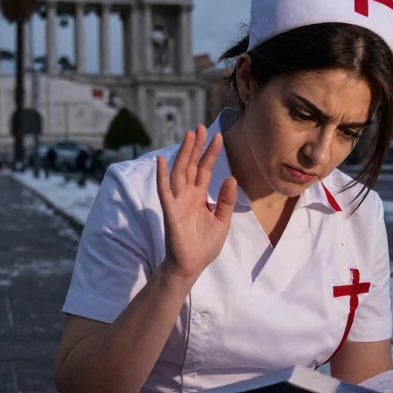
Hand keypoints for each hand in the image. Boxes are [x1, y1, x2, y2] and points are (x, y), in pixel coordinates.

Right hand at [156, 125, 237, 281]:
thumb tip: (231, 177)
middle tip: (200, 127)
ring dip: (183, 154)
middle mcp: (187, 195)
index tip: (217, 136)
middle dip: (196, 146)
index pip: (204, 170)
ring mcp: (177, 201)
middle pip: (191, 165)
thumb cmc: (204, 245)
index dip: (210, 153)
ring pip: (179, 172)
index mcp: (199, 197)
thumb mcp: (222, 221)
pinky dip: (162, 175)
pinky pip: (164, 191)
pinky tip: (162, 160)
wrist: (191, 265)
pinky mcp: (170, 211)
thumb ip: (226, 200)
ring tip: (189, 135)